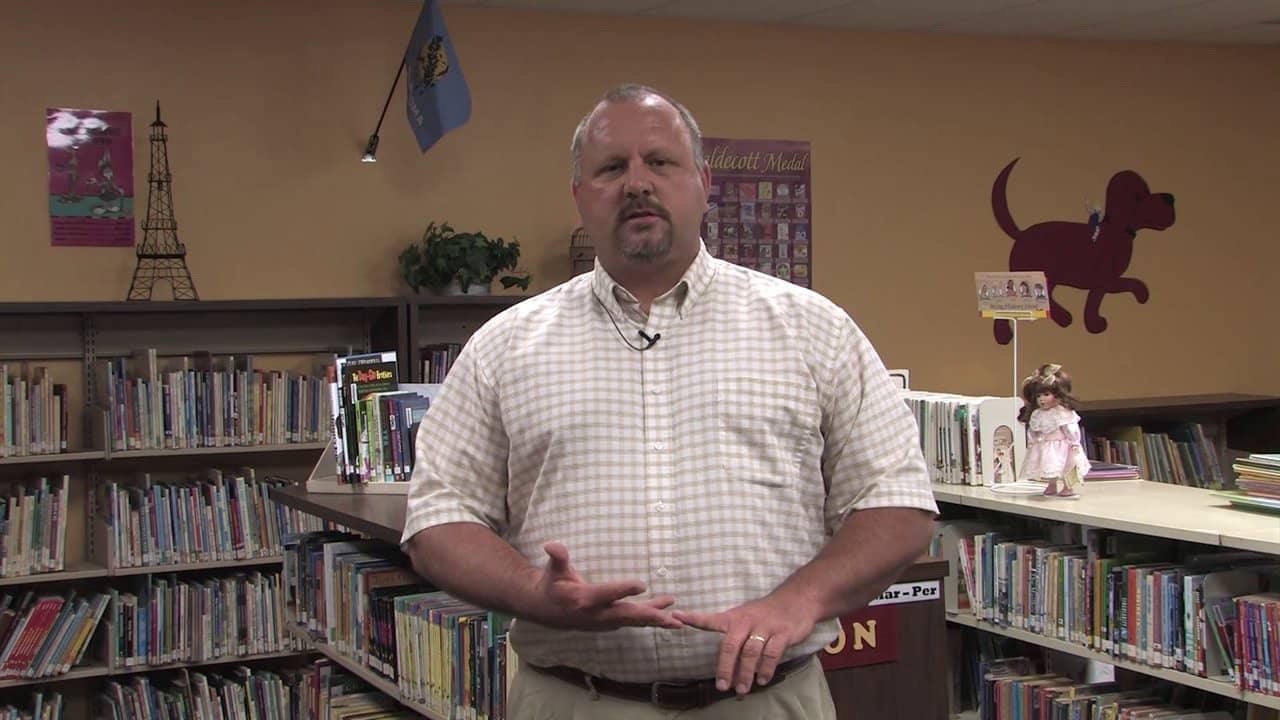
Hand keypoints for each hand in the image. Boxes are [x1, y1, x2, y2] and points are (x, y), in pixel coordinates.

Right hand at [528, 542, 682, 630]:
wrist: (545, 610)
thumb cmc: (552, 584)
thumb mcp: (553, 569)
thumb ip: (558, 556)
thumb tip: (550, 544)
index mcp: (583, 598)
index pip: (606, 594)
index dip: (622, 589)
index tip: (641, 584)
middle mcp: (596, 614)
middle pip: (626, 614)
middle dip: (649, 615)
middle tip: (670, 616)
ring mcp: (604, 621)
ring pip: (633, 621)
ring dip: (655, 620)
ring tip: (677, 621)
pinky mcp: (609, 623)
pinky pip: (632, 622)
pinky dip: (649, 621)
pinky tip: (667, 617)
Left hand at [672, 594, 816, 694]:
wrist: (797, 599)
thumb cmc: (765, 612)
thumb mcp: (745, 615)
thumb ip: (732, 633)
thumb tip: (721, 658)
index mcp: (735, 617)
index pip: (711, 619)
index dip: (694, 618)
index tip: (676, 617)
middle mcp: (747, 621)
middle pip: (731, 645)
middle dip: (724, 667)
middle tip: (721, 686)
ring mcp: (765, 627)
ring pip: (751, 652)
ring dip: (745, 673)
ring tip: (741, 689)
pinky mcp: (782, 633)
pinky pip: (772, 654)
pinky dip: (766, 669)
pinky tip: (762, 680)